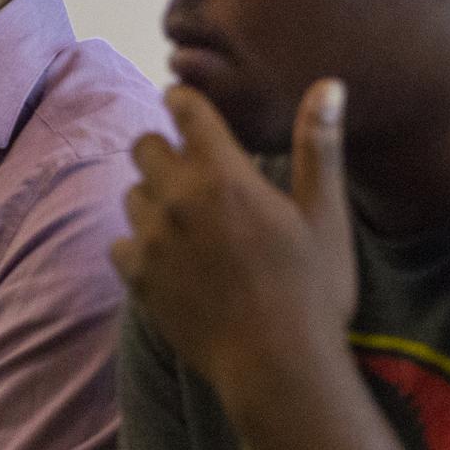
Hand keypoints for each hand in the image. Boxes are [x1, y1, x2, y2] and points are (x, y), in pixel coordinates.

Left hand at [110, 78, 355, 393]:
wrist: (277, 365)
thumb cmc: (312, 289)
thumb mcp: (325, 214)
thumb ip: (318, 145)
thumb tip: (328, 84)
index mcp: (223, 174)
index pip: (185, 110)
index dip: (184, 103)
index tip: (187, 108)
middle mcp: (177, 198)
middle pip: (145, 146)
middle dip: (165, 150)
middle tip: (192, 172)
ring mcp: (152, 239)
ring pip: (133, 194)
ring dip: (154, 198)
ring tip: (188, 221)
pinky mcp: (137, 278)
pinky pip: (121, 243)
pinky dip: (140, 246)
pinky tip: (169, 260)